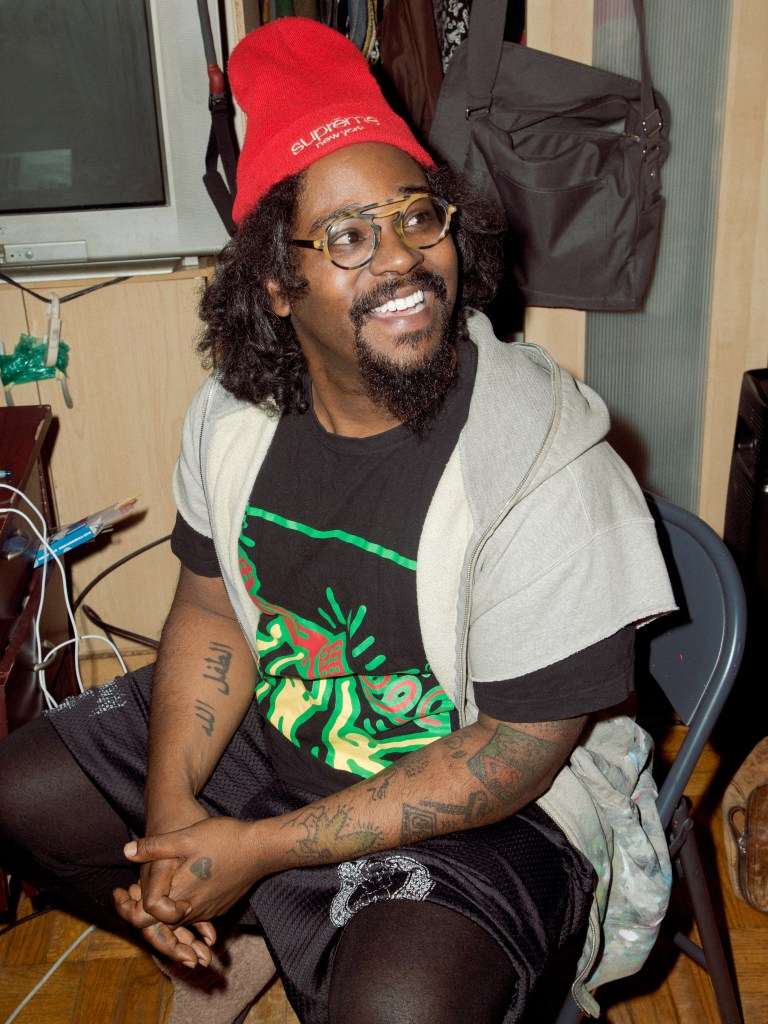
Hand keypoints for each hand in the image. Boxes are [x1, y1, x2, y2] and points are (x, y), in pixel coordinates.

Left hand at [114, 792, 216, 965]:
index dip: (128, 908)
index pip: (144, 918)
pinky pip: (193, 915)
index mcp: (180, 894)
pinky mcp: (218, 906)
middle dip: (140, 910)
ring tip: (146, 892)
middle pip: (158, 923)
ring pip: (176, 920)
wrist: (261, 849)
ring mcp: (207, 910)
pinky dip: (179, 908)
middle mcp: (192, 909)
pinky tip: (178, 889)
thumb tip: (126, 851)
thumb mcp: (187, 837)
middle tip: (126, 894)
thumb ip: (155, 847)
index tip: (120, 892)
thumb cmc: (225, 839)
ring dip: (160, 911)